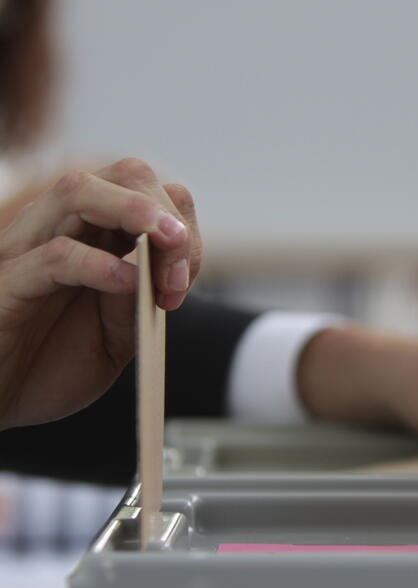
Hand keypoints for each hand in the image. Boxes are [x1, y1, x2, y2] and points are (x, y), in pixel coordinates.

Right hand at [0, 158, 201, 428]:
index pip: (148, 192)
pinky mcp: (6, 283)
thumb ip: (139, 303)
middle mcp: (60, 229)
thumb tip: (159, 269)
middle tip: (181, 265)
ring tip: (169, 242)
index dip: (181, 225)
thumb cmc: (51, 366)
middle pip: (124, 176)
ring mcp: (27, 249)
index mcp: (95, 236)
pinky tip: (126, 282)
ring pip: (79, 191)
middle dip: (166, 211)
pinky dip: (97, 263)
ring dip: (136, 211)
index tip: (185, 279)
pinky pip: (53, 256)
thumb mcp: (116, 337)